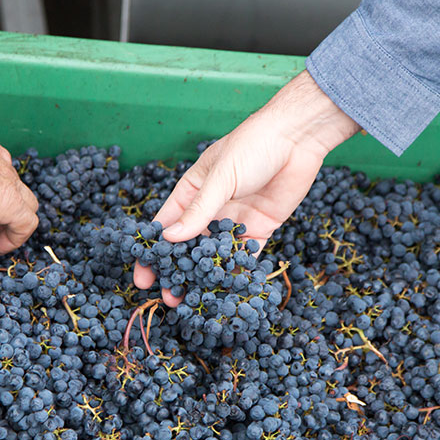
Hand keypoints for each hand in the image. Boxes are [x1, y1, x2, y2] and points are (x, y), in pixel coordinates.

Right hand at [134, 71, 358, 304]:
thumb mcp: (219, 177)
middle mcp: (211, 208)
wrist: (297, 139)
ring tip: (198, 301)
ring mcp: (235, 220)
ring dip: (207, 277)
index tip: (143, 276)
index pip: (166, 225)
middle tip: (170, 298)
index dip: (153, 251)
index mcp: (192, 191)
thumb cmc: (252, 146)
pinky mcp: (260, 228)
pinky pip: (246, 255)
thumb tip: (170, 239)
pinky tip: (231, 291)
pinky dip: (239, 272)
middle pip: (190, 246)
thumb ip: (198, 211)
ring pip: (216, 255)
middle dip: (179, 272)